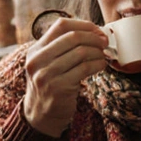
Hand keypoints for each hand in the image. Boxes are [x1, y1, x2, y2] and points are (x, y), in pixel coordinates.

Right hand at [22, 16, 108, 136]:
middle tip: (105, 42)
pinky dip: (98, 64)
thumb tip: (93, 31)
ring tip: (103, 56)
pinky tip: (101, 66)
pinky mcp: (59, 87)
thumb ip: (61, 48)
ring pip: (81, 52)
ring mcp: (47, 74)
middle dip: (94, 38)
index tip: (97, 30)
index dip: (83, 24)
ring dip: (98, 52)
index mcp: (35, 50)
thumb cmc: (50, 86)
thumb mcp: (46, 64)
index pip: (61, 25)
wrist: (41, 116)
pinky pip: (85, 68)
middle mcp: (38, 60)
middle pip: (73, 37)